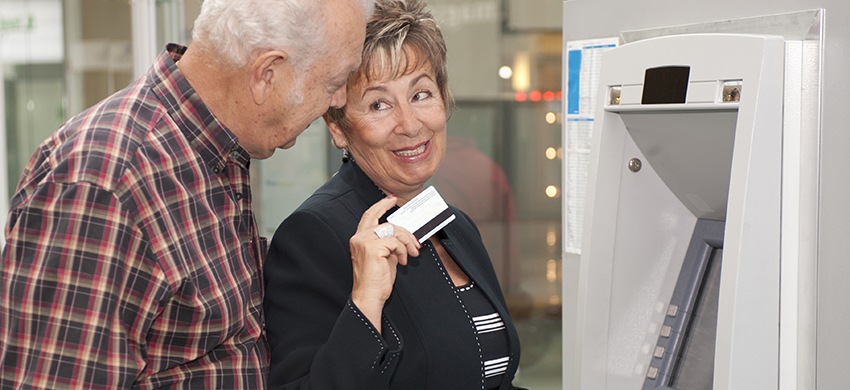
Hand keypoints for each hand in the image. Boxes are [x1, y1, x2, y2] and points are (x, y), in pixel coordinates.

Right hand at [350, 196, 419, 330]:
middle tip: (416, 243)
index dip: (381, 205)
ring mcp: (364, 242)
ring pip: (393, 231)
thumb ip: (390, 244)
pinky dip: (402, 251)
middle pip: (387, 223)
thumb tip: (405, 236)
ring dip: (407, 242)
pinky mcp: (372, 248)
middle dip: (405, 231)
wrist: (369, 296)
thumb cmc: (376, 280)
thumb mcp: (385, 257)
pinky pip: (395, 242)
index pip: (370, 215)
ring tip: (411, 254)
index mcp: (360, 238)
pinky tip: (403, 261)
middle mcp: (359, 237)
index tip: (392, 200)